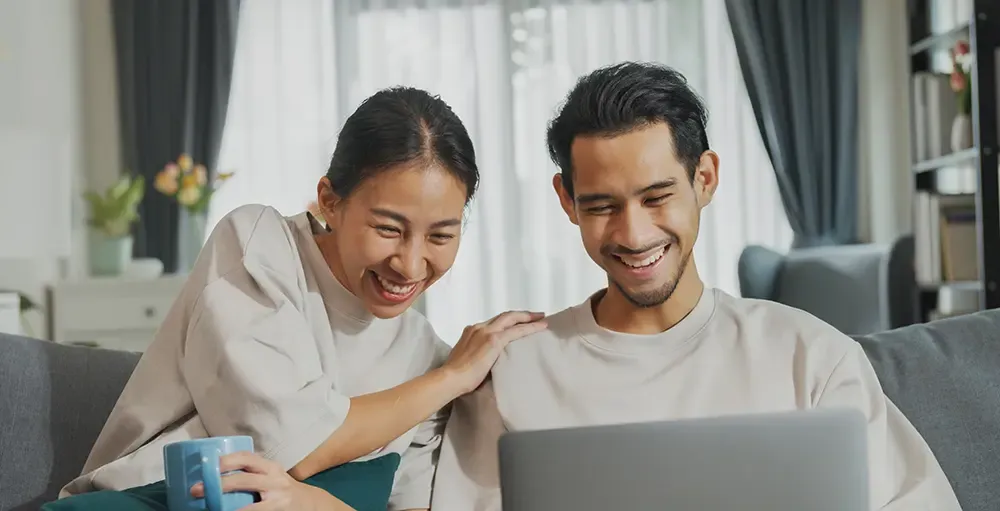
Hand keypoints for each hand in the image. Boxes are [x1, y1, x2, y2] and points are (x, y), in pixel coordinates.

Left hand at [191, 451, 352, 510]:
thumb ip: (253, 474)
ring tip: (209, 508)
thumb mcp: (272, 476)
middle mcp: (275, 480)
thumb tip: (215, 475)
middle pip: (245, 480)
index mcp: (270, 467)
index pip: (247, 458)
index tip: (207, 464)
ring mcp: (278, 499)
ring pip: (249, 505)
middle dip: (219, 484)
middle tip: (196, 490)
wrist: (313, 504)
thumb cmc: (283, 490)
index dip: (226, 460)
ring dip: (226, 508)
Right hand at [441, 310, 546, 394]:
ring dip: (528, 318)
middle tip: (536, 315)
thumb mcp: (466, 358)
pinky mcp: (494, 340)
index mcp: (472, 331)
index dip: (508, 321)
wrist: (450, 378)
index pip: (494, 322)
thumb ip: (477, 353)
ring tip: (541, 319)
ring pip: (512, 319)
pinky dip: (530, 327)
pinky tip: (541, 327)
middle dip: (521, 315)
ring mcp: (486, 332)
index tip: (518, 322)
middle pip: (505, 316)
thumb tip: (488, 360)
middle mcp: (479, 327)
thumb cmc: (457, 376)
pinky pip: (516, 330)